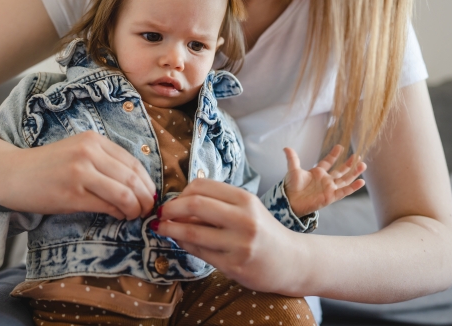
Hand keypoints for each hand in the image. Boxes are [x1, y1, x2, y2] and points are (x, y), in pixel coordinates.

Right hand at [0, 131, 155, 219]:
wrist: (10, 174)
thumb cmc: (45, 167)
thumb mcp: (77, 153)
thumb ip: (104, 162)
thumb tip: (137, 185)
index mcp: (93, 140)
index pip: (134, 162)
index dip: (147, 183)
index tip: (149, 196)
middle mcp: (89, 152)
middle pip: (133, 178)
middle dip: (146, 198)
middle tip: (147, 210)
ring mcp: (80, 172)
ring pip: (125, 193)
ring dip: (136, 208)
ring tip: (134, 215)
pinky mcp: (72, 194)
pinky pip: (108, 206)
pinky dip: (119, 214)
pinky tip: (118, 216)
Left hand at [154, 178, 302, 292]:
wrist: (290, 261)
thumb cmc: (263, 230)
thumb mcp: (245, 209)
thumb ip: (217, 204)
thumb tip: (177, 203)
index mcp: (245, 199)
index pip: (202, 186)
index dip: (181, 192)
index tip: (174, 200)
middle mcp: (244, 219)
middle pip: (194, 204)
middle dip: (170, 208)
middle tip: (160, 213)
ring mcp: (239, 244)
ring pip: (192, 231)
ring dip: (170, 229)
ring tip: (161, 228)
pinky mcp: (233, 265)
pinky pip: (199, 251)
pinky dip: (183, 244)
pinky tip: (180, 241)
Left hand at [283, 145, 366, 216]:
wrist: (290, 201)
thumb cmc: (291, 187)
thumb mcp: (293, 170)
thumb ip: (292, 159)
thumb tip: (286, 147)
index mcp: (317, 172)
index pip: (328, 162)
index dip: (334, 155)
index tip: (340, 147)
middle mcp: (325, 180)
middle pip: (340, 171)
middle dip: (349, 164)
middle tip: (357, 155)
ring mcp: (329, 188)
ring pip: (345, 180)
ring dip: (354, 173)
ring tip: (363, 165)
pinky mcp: (331, 197)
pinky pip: (344, 191)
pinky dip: (353, 187)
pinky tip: (361, 181)